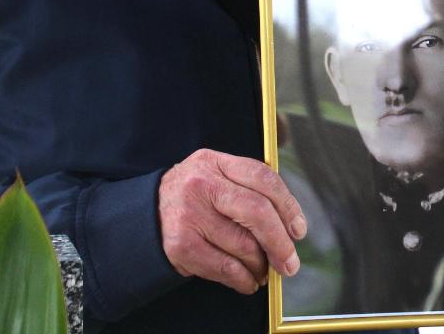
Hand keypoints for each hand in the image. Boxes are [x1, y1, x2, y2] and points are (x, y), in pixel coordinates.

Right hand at [158, 149, 307, 294]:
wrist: (144, 217)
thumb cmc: (193, 199)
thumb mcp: (214, 176)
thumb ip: (248, 187)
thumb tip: (291, 224)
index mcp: (214, 162)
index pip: (263, 178)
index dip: (288, 206)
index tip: (298, 229)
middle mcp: (201, 184)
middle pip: (257, 212)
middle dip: (280, 242)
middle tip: (290, 262)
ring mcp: (189, 215)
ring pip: (244, 246)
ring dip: (261, 265)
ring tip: (263, 270)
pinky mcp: (181, 245)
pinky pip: (227, 268)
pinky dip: (244, 280)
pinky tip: (248, 280)